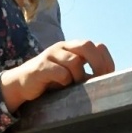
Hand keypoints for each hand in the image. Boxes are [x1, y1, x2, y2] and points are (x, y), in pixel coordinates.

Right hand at [1, 40, 115, 110]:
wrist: (21, 84)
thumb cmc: (50, 81)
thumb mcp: (71, 75)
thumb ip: (86, 74)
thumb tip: (109, 83)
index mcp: (73, 48)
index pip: (98, 46)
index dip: (106, 60)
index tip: (108, 76)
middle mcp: (63, 47)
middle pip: (87, 45)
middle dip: (97, 64)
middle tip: (98, 80)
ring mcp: (51, 55)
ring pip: (74, 60)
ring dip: (79, 76)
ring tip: (75, 87)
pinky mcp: (40, 66)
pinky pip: (60, 72)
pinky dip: (64, 81)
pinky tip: (61, 87)